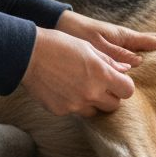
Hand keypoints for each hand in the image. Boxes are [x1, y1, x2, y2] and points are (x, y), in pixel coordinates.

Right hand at [20, 27, 134, 116]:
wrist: (28, 54)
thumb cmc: (59, 44)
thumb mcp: (87, 47)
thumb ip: (108, 61)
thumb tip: (125, 69)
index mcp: (101, 74)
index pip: (127, 90)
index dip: (123, 85)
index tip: (116, 80)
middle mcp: (91, 93)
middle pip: (114, 105)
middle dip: (109, 96)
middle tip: (98, 84)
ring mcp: (75, 104)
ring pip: (95, 111)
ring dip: (92, 102)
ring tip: (79, 86)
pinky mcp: (61, 110)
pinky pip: (75, 111)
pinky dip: (73, 103)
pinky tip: (63, 89)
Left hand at [55, 10, 155, 66]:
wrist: (60, 25)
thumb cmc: (76, 34)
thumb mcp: (95, 46)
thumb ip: (115, 54)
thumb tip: (139, 64)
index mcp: (124, 37)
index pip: (153, 41)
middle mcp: (125, 39)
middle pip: (155, 41)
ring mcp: (120, 43)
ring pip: (148, 46)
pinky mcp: (113, 48)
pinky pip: (136, 51)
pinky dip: (149, 51)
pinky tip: (151, 58)